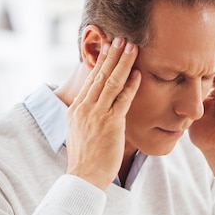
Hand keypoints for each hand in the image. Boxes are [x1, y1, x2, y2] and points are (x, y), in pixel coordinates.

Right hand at [66, 38, 140, 189]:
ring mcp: (97, 115)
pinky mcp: (110, 124)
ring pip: (111, 82)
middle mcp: (84, 108)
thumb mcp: (80, 132)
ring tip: (132, 47)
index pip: (90, 79)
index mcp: (76, 109)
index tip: (109, 47)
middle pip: (100, 75)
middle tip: (122, 38)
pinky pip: (122, 100)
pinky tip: (138, 74)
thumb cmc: (87, 159)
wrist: (84, 177)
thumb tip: (95, 108)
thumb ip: (88, 117)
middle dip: (112, 55)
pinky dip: (130, 86)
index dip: (101, 61)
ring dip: (123, 63)